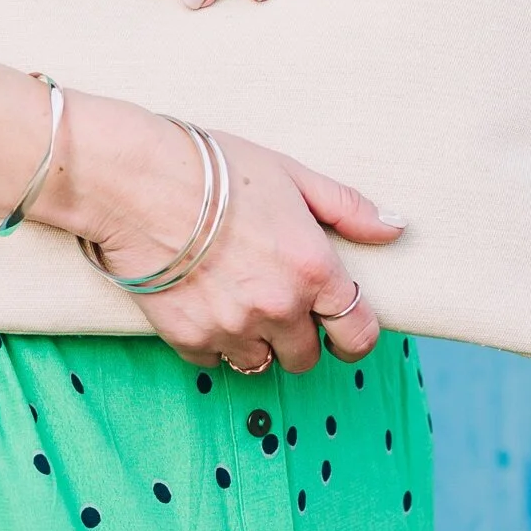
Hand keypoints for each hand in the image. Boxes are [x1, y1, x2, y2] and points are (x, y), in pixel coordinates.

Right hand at [68, 107, 403, 372]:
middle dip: (296, 334)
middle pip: (306, 357)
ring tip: (232, 296)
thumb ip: (347, 208)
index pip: (358, 334)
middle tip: (272, 298)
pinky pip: (213, 358)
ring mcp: (233, 327)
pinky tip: (199, 299)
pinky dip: (211, 339)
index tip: (340, 332)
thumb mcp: (291, 175)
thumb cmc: (214, 168)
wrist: (136, 179)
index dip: (353, 338)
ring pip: (259, 362)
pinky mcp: (190, 338)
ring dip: (254, 339)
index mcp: (313, 270)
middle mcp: (279, 307)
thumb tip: (395, 228)